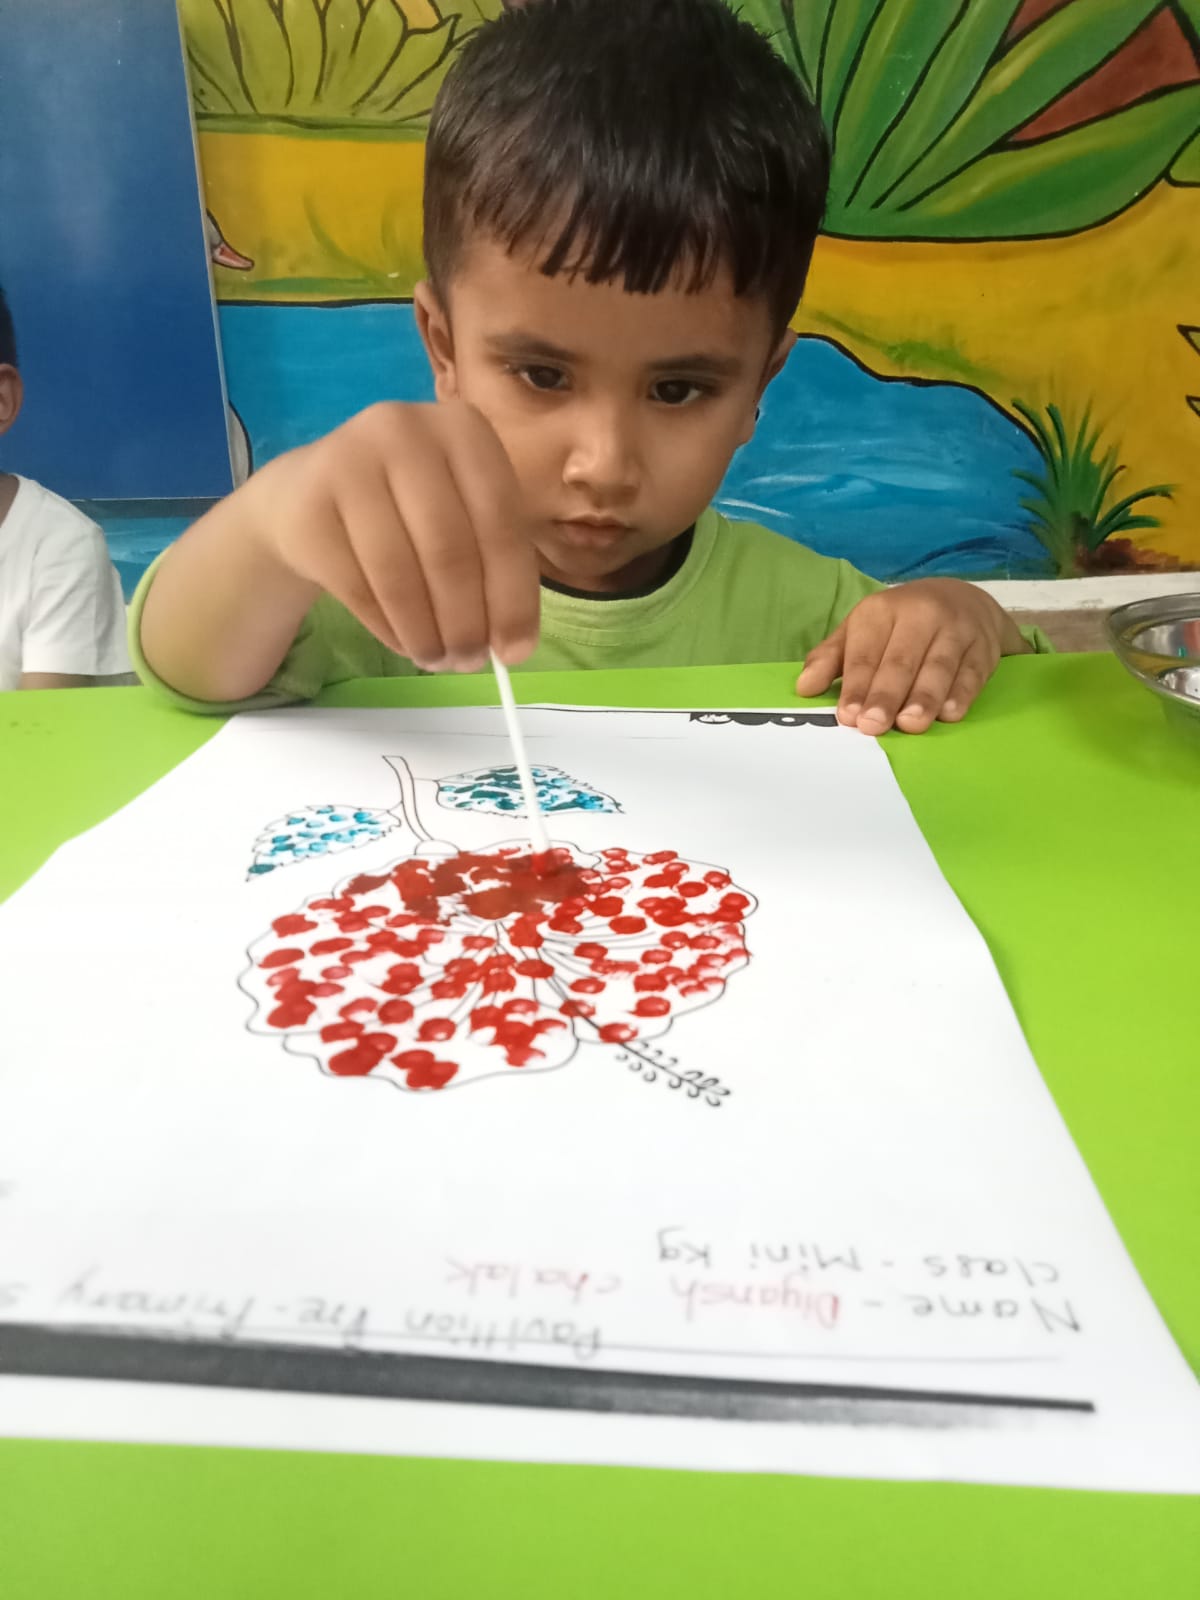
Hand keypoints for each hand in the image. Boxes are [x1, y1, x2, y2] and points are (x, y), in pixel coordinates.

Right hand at [245, 400, 539, 671]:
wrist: (309, 492)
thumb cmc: (407, 507)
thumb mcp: (463, 513)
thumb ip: (494, 569)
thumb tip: (513, 647)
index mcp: (463, 428)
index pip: (501, 525)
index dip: (512, 597)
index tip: (514, 653)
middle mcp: (405, 430)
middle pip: (450, 551)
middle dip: (466, 622)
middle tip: (469, 663)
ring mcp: (349, 462)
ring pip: (400, 574)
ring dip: (426, 634)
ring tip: (437, 660)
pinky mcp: (307, 505)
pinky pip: (358, 587)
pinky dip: (388, 629)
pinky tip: (404, 643)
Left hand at [795, 579, 1028, 734]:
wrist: (962, 599)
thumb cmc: (900, 624)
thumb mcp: (861, 631)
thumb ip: (830, 659)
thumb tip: (803, 689)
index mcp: (882, 611)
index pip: (865, 652)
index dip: (856, 685)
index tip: (847, 716)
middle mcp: (921, 615)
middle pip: (901, 660)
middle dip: (886, 695)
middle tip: (873, 726)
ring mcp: (956, 630)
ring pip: (939, 666)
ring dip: (924, 697)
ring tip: (910, 724)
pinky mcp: (984, 648)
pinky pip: (972, 672)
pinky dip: (961, 694)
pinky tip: (949, 714)